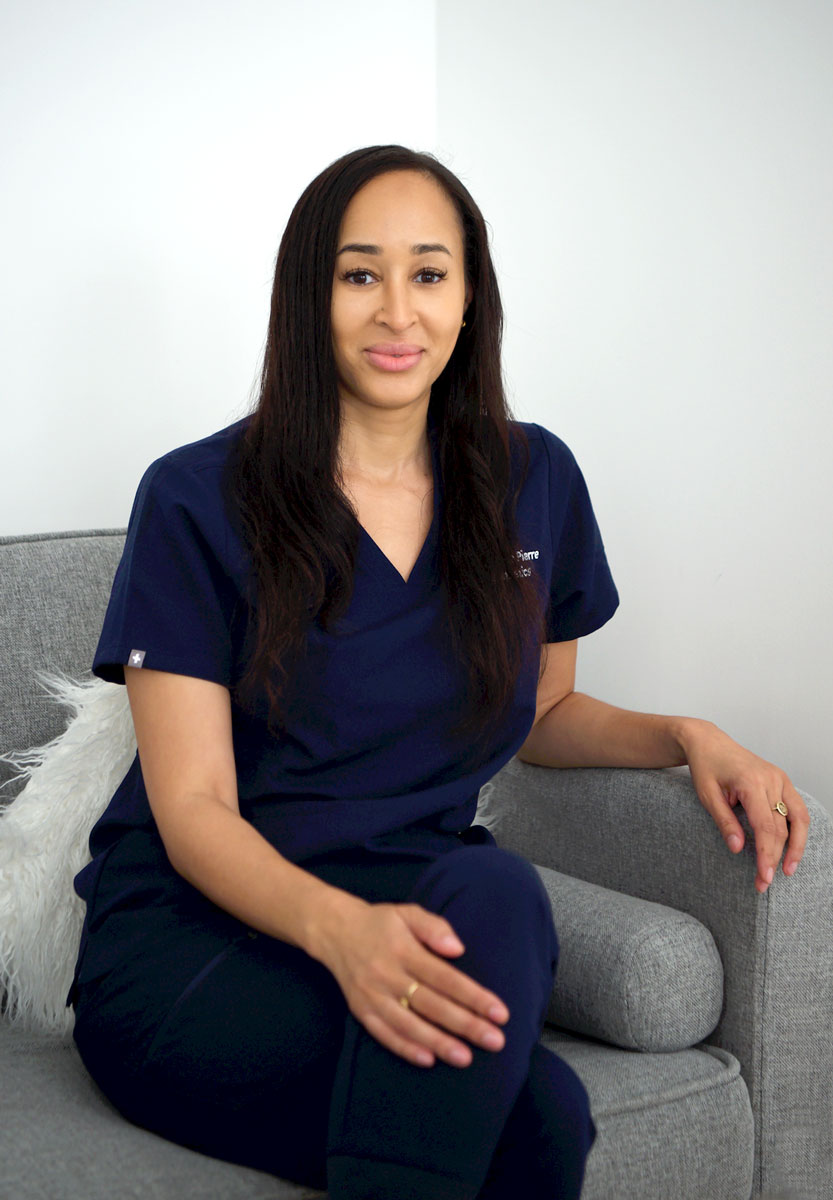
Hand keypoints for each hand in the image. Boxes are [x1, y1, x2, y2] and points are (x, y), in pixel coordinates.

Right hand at [310, 894, 509, 1068]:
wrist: (334, 931)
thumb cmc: (380, 923)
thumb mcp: (408, 913)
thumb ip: (434, 927)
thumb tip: (457, 949)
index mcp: (403, 950)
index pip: (445, 978)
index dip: (473, 996)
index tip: (499, 1013)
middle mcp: (387, 974)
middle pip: (431, 1004)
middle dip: (465, 1024)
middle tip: (495, 1040)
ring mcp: (372, 995)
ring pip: (409, 1024)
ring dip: (438, 1043)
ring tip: (466, 1057)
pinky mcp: (360, 1010)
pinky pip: (383, 1034)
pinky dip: (405, 1048)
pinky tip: (428, 1059)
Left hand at [681, 719, 808, 892]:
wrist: (709, 742)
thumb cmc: (706, 766)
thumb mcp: (707, 796)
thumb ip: (724, 822)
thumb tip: (738, 849)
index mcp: (751, 783)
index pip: (766, 827)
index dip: (766, 855)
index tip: (763, 878)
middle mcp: (771, 779)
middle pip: (782, 827)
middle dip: (775, 857)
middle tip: (764, 882)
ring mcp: (780, 778)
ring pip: (798, 818)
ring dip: (796, 846)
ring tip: (787, 870)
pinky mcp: (782, 780)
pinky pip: (797, 808)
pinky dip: (797, 829)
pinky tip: (791, 847)